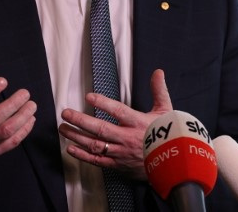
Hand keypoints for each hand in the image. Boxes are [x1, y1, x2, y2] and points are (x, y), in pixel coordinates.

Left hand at [58, 69, 172, 179]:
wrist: (174, 164)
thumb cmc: (169, 135)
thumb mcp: (166, 110)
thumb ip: (159, 90)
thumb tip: (158, 72)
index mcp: (138, 123)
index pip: (118, 111)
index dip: (103, 104)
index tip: (89, 97)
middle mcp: (127, 138)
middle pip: (100, 129)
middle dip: (80, 120)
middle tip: (65, 113)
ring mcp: (121, 153)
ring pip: (95, 145)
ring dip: (77, 136)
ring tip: (63, 128)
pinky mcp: (118, 166)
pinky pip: (97, 161)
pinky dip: (82, 155)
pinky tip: (71, 148)